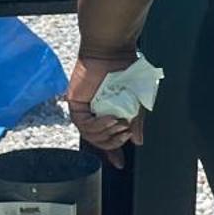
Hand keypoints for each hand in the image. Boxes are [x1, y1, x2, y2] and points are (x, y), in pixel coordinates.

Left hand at [67, 50, 143, 167]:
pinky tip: (109, 119)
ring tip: (119, 126)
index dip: (112, 152)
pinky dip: (97, 126)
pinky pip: (83, 124)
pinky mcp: (75, 103)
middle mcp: (95, 112)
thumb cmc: (127, 71)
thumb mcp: (137, 102)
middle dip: (112, 144)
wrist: (113, 51)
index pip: (106, 138)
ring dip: (107, 135)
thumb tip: (138, 141)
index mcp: (109, 112)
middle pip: (97, 141)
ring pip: (90, 136)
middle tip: (124, 135)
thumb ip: (136, 122)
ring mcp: (84, 109)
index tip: (120, 163)